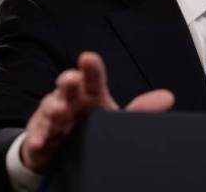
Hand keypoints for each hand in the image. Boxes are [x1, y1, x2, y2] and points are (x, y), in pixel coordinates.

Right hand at [21, 51, 174, 172]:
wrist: (62, 148)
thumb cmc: (91, 124)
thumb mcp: (116, 117)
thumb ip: (141, 109)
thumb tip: (168, 97)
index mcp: (91, 94)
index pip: (93, 78)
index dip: (91, 67)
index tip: (88, 57)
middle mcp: (70, 100)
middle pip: (68, 87)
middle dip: (68, 82)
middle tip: (71, 80)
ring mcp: (53, 117)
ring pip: (51, 109)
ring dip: (54, 109)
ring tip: (60, 111)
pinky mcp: (39, 135)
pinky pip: (37, 136)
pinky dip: (38, 139)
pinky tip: (41, 142)